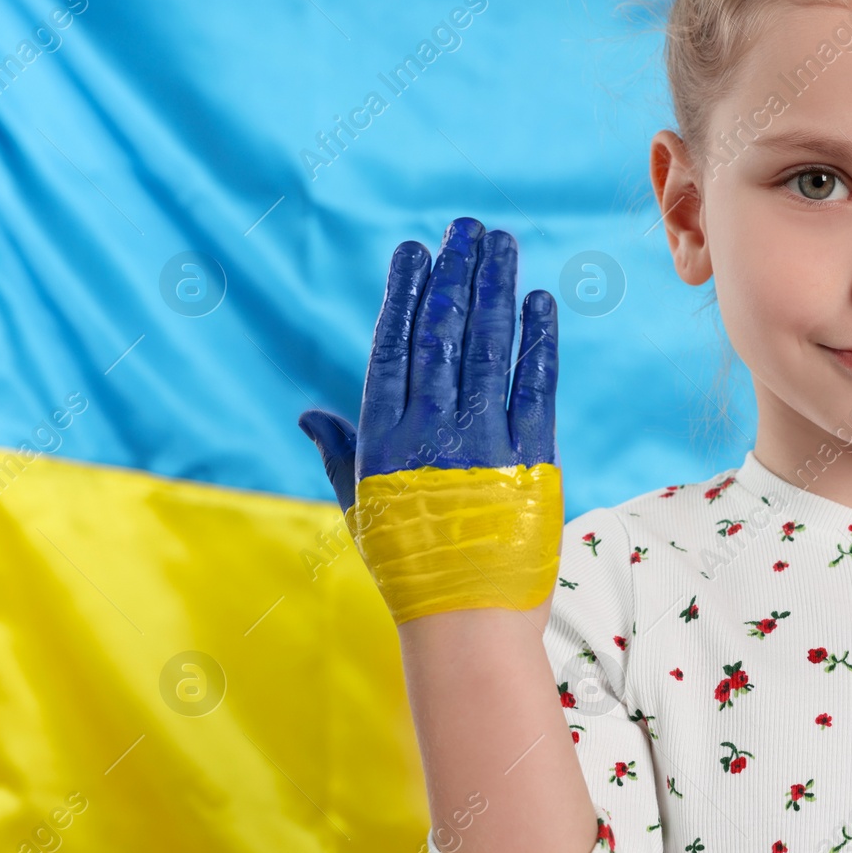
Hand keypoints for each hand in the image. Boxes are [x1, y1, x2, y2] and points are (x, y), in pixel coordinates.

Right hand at [297, 216, 562, 622]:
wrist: (466, 624)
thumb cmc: (411, 569)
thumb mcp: (361, 510)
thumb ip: (340, 454)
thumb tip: (310, 411)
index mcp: (383, 437)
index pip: (393, 346)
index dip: (406, 293)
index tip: (416, 250)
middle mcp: (430, 430)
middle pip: (444, 332)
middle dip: (457, 273)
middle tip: (469, 227)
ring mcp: (482, 442)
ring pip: (489, 347)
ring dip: (498, 289)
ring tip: (504, 244)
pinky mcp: (531, 460)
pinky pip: (537, 387)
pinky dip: (539, 342)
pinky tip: (541, 302)